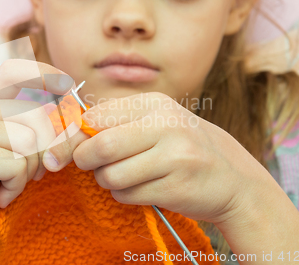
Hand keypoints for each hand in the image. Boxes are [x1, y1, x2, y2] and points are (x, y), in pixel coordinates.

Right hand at [0, 59, 74, 247]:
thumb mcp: (21, 150)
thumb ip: (42, 130)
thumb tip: (73, 117)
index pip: (12, 74)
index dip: (42, 74)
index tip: (67, 83)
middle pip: (34, 116)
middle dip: (44, 150)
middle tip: (27, 173)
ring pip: (28, 142)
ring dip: (27, 172)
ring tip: (5, 184)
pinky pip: (17, 165)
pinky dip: (16, 186)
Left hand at [46, 91, 273, 224]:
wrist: (233, 179)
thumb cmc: (182, 147)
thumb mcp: (155, 123)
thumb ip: (115, 124)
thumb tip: (66, 135)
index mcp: (154, 103)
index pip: (96, 116)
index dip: (72, 135)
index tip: (64, 148)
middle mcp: (166, 124)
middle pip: (101, 145)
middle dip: (84, 160)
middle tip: (89, 164)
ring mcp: (175, 156)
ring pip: (111, 175)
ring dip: (107, 181)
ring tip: (125, 176)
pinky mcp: (176, 186)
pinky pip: (127, 195)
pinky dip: (124, 195)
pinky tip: (143, 188)